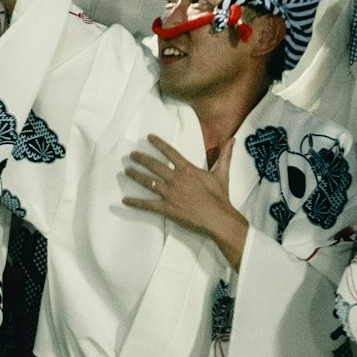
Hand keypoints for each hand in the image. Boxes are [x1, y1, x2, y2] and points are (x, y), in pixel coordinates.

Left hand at [121, 134, 235, 240]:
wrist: (218, 218)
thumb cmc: (220, 197)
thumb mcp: (222, 174)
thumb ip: (225, 156)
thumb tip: (232, 139)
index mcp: (188, 169)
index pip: (170, 152)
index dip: (159, 144)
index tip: (148, 137)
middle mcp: (176, 179)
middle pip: (154, 165)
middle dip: (141, 159)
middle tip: (131, 155)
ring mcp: (170, 193)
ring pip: (148, 182)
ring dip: (136, 175)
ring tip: (126, 171)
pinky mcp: (167, 208)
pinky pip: (148, 204)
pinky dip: (135, 203)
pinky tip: (125, 200)